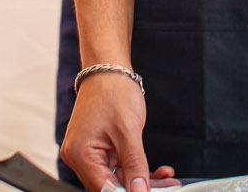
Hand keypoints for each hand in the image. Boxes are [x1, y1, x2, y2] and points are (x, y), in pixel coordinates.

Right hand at [61, 72, 172, 191]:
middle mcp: (79, 157)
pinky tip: (158, 172)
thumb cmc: (112, 91)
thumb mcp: (128, 131)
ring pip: (118, 180)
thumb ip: (135, 165)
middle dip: (140, 188)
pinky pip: (119, 169)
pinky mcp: (99, 150)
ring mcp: (89, 154)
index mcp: (80, 154)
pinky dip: (137, 171)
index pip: (106, 189)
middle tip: (167, 187)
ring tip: (168, 180)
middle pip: (111, 187)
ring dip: (143, 181)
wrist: (108, 69)